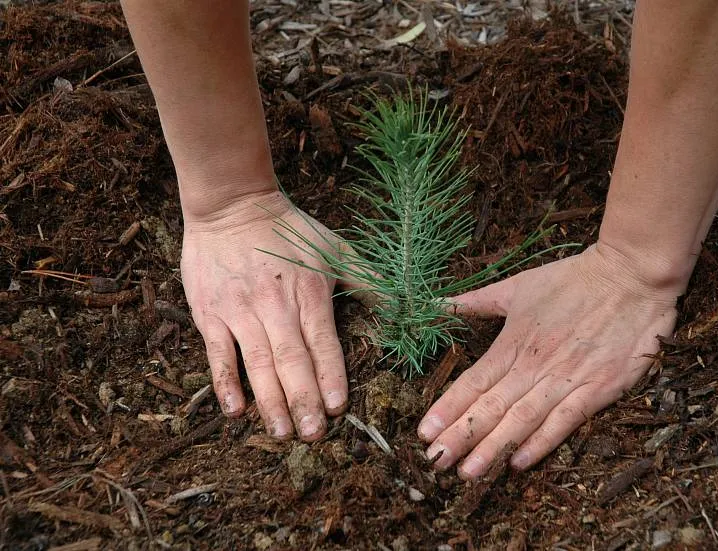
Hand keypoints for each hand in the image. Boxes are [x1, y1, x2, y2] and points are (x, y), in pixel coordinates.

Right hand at [181, 190, 346, 440]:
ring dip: (270, 401)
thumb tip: (407, 304)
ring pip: (257, 363)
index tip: (338, 408)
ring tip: (282, 433)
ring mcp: (240, 311)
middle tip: (313, 435)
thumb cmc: (289, 229)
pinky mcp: (211, 313)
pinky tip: (236, 410)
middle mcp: (275, 305)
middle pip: (292, 360)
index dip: (330, 376)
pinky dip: (226, 383)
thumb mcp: (335, 248)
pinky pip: (218, 353)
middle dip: (303, 400)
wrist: (232, 204)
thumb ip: (369, 279)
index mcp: (309, 293)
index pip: (323, 342)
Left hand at [417, 244, 678, 477]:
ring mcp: (566, 379)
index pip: (473, 382)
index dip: (447, 409)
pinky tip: (518, 463)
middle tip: (435, 462)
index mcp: (513, 342)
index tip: (424, 432)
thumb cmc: (573, 280)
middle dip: (461, 436)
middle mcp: (535, 365)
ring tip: (468, 472)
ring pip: (522, 420)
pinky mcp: (598, 389)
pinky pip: (564, 422)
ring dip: (493, 448)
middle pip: (491, 407)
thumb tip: (437, 304)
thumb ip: (476, 301)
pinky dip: (541, 443)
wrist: (631, 276)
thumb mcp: (518, 286)